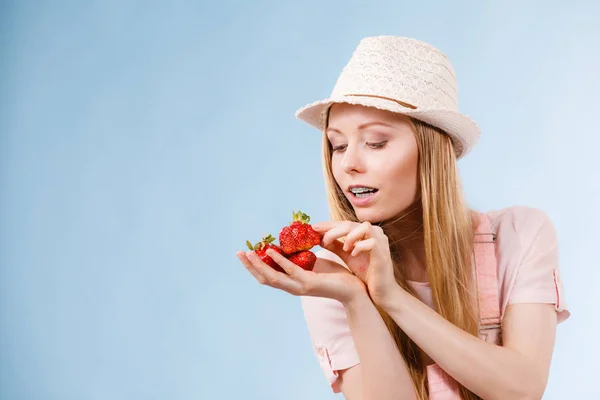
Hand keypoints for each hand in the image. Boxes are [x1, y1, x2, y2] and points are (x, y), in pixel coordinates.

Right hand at [236, 248, 365, 304]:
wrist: (356, 292)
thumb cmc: (339, 278)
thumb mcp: (318, 264)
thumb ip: (305, 258)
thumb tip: (297, 244)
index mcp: (294, 283)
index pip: (269, 276)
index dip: (256, 266)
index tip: (246, 253)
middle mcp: (293, 287)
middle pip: (265, 278)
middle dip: (250, 266)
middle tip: (239, 252)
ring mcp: (300, 287)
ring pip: (273, 276)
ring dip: (259, 264)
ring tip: (249, 252)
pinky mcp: (309, 284)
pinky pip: (290, 270)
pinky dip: (279, 260)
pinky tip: (271, 251)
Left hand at [311, 221, 395, 304]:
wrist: (382, 291)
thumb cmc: (367, 272)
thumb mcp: (347, 255)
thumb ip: (335, 245)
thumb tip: (319, 238)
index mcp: (366, 232)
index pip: (344, 223)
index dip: (328, 224)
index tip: (313, 227)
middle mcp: (375, 233)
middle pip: (350, 224)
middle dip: (332, 229)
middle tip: (319, 237)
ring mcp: (381, 242)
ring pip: (363, 227)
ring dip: (349, 236)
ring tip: (343, 248)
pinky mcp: (383, 253)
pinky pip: (371, 243)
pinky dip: (359, 247)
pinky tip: (352, 254)